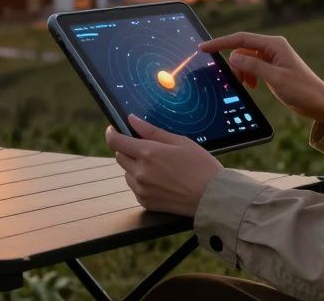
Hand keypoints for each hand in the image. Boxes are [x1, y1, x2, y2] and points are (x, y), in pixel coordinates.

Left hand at [105, 114, 222, 216]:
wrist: (212, 197)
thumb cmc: (200, 166)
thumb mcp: (180, 141)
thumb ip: (152, 131)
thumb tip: (132, 120)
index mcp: (148, 153)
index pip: (116, 141)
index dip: (112, 133)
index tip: (113, 130)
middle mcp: (140, 172)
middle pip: (120, 156)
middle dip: (127, 149)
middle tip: (147, 148)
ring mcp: (142, 189)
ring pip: (127, 172)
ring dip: (134, 166)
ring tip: (159, 166)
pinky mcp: (146, 202)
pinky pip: (135, 187)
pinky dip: (141, 181)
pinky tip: (161, 180)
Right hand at [197, 32, 323, 124]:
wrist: (319, 102)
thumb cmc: (302, 90)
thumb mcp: (276, 79)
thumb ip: (253, 66)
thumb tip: (233, 57)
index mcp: (274, 45)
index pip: (241, 39)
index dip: (221, 42)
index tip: (204, 47)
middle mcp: (272, 47)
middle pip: (241, 50)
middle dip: (235, 66)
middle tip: (235, 82)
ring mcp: (271, 57)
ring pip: (245, 60)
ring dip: (242, 73)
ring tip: (248, 86)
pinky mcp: (271, 67)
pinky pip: (251, 67)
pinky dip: (247, 76)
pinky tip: (253, 86)